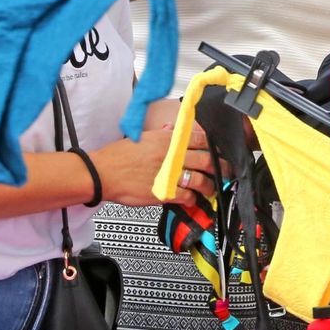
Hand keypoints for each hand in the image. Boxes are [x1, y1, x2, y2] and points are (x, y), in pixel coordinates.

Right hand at [92, 99, 212, 206]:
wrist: (102, 173)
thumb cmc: (118, 156)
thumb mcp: (142, 137)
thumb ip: (161, 134)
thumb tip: (172, 129)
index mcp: (167, 139)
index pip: (201, 139)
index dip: (214, 146)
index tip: (220, 151)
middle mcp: (171, 155)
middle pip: (206, 159)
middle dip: (221, 166)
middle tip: (227, 171)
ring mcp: (168, 174)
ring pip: (200, 180)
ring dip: (210, 186)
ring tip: (212, 189)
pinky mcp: (163, 192)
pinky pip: (186, 197)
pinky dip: (193, 200)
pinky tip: (193, 200)